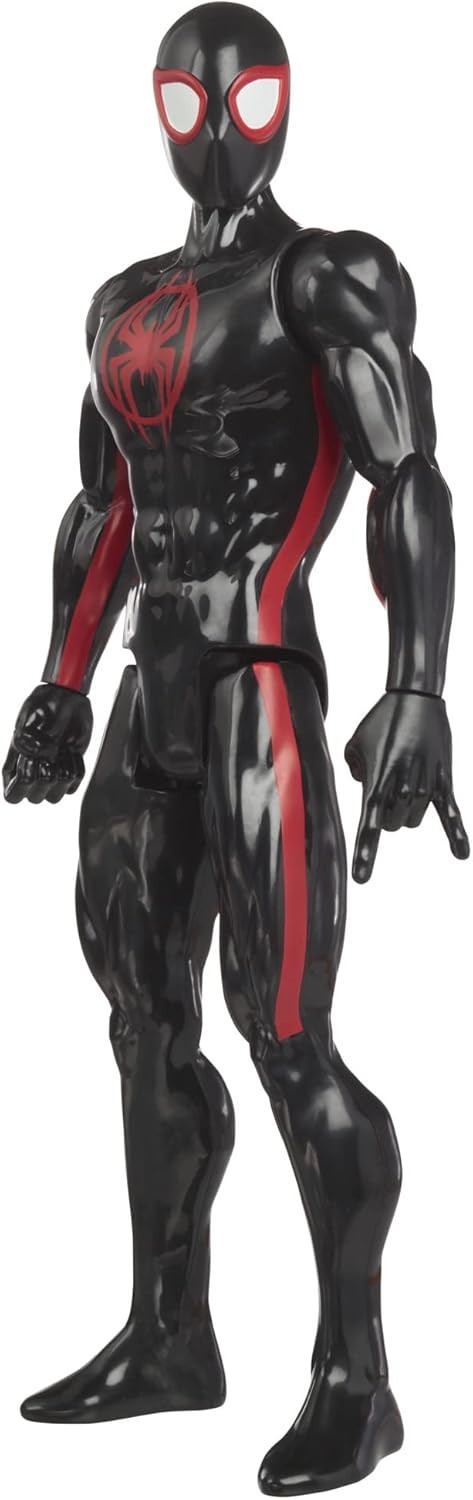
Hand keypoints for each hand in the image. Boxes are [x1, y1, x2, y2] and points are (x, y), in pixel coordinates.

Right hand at [3, 683, 92, 803]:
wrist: (65, 698)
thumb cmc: (41, 707)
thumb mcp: (27, 723)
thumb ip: (26, 744)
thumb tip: (38, 758)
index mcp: (14, 766)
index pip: (13, 796)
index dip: (21, 785)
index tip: (30, 761)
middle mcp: (32, 774)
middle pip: (35, 799)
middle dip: (44, 775)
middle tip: (48, 751)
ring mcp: (52, 774)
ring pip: (56, 797)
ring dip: (61, 773)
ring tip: (60, 751)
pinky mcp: (71, 770)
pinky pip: (75, 784)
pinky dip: (75, 768)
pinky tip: (70, 752)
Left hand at [345, 690, 468, 882]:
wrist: (417, 698)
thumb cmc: (382, 720)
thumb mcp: (354, 744)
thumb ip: (354, 772)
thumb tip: (366, 786)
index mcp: (375, 783)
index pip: (369, 826)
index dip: (365, 854)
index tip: (361, 878)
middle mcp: (401, 789)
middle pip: (394, 827)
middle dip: (387, 814)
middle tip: (388, 782)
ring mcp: (424, 787)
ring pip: (414, 821)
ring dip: (407, 808)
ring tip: (405, 776)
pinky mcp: (443, 782)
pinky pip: (451, 814)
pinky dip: (457, 834)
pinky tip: (461, 854)